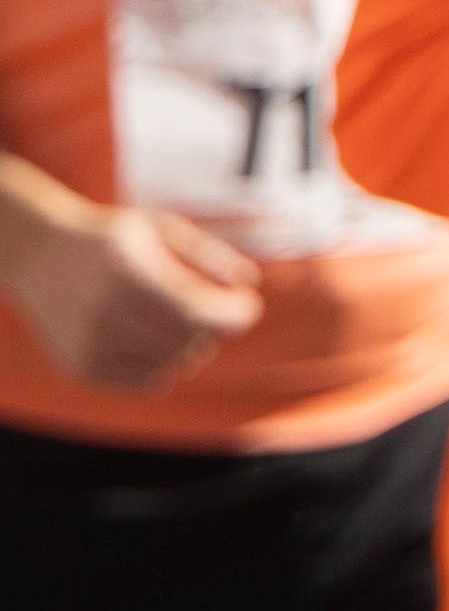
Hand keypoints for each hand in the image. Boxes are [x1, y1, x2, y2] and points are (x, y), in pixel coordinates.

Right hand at [0, 193, 264, 389]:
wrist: (37, 255)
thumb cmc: (112, 239)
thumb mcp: (159, 228)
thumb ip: (207, 254)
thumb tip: (249, 283)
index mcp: (127, 275)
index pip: (200, 314)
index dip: (235, 314)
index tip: (247, 304)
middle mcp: (104, 314)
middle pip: (191, 342)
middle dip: (212, 326)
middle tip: (206, 305)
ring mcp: (89, 346)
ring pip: (173, 366)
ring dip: (189, 347)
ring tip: (174, 318)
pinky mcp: (82, 369)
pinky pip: (148, 383)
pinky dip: (163, 365)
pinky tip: (150, 337)